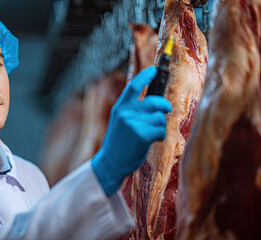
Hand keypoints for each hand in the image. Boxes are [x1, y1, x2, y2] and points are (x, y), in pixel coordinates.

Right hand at [91, 66, 171, 195]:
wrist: (110, 162)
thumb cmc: (119, 143)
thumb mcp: (121, 122)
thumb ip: (133, 110)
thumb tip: (155, 101)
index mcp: (120, 108)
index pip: (133, 87)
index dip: (145, 76)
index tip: (154, 69)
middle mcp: (125, 113)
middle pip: (154, 102)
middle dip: (164, 105)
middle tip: (166, 108)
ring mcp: (132, 123)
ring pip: (159, 118)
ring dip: (160, 127)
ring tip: (150, 135)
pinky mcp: (141, 135)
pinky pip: (160, 130)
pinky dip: (159, 137)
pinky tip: (149, 142)